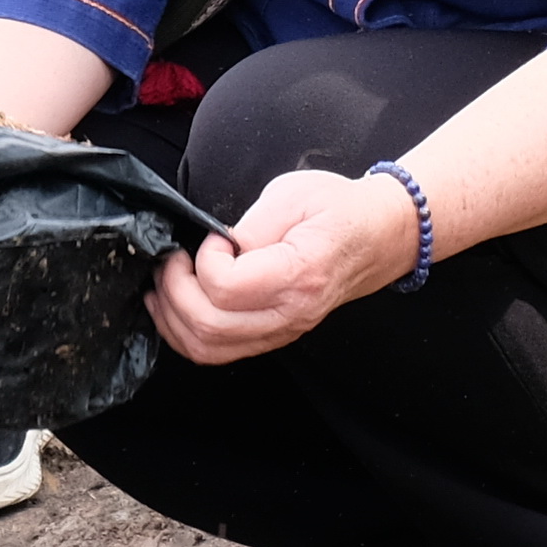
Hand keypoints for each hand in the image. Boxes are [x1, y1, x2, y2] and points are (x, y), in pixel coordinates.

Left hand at [147, 166, 418, 366]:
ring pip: (208, 349)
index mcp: (299, 274)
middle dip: (174, 291)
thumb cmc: (341, 208)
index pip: (226, 288)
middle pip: (208, 326)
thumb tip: (213, 248)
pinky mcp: (274, 335)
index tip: (214, 237)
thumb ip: (250, 225)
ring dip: (172, 318)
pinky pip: (219, 351)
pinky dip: (186, 333)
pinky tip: (175, 305)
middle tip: (173, 259)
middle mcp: (292, 313)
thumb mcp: (293, 195)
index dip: (203, 260)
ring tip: (164, 283)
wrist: (382, 234)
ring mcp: (284, 330)